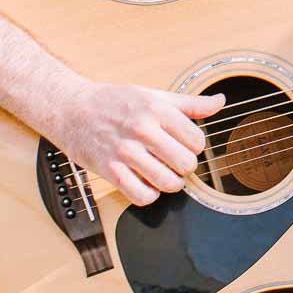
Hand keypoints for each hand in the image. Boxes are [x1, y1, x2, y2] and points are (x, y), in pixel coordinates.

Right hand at [52, 80, 225, 205]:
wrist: (72, 110)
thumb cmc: (115, 102)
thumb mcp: (154, 96)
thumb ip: (189, 104)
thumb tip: (219, 102)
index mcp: (156, 109)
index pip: (197, 141)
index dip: (195, 147)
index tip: (184, 145)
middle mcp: (142, 130)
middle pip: (186, 164)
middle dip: (184, 167)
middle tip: (175, 162)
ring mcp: (125, 152)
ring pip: (168, 183)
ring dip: (170, 183)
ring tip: (163, 173)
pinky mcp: (110, 171)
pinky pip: (142, 196)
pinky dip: (149, 195)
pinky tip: (146, 183)